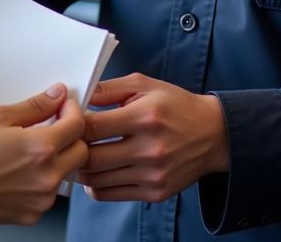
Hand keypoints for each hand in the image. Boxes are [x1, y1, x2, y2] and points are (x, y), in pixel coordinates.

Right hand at [0, 84, 87, 225]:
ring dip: (59, 158)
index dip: (72, 110)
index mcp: (41, 148)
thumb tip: (56, 95)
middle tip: (53, 125)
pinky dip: (44, 179)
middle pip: (81, 151)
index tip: (62, 105)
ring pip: (67, 173)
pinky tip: (22, 171)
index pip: (78, 125)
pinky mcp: (33, 214)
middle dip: (72, 135)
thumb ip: (35, 106)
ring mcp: (41, 199)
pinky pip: (50, 193)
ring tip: (32, 150)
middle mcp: (47, 176)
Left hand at [77, 73, 228, 202]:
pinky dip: (97, 186)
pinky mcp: (155, 193)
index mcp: (145, 117)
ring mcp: (152, 175)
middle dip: (74, 149)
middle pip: (92, 158)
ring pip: (98, 180)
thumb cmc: (176, 105)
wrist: (212, 134)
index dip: (75, 125)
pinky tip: (96, 172)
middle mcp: (149, 149)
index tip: (70, 121)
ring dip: (82, 169)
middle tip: (69, 142)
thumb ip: (110, 89)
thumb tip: (80, 96)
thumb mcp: (144, 85)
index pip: (93, 127)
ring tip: (79, 156)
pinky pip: (112, 195)